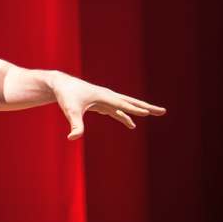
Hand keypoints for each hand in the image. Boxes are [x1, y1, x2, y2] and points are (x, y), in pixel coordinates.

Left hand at [51, 72, 165, 139]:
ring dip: (138, 111)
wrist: (60, 84)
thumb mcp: (70, 111)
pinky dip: (125, 115)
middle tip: (163, 111)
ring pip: (125, 106)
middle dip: (146, 107)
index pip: (123, 105)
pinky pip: (116, 110)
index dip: (135, 110)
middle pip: (130, 102)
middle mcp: (107, 96)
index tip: (149, 113)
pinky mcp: (100, 102)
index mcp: (104, 97)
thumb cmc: (65, 96)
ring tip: (151, 115)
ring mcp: (105, 99)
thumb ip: (75, 125)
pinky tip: (130, 123)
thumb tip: (73, 138)